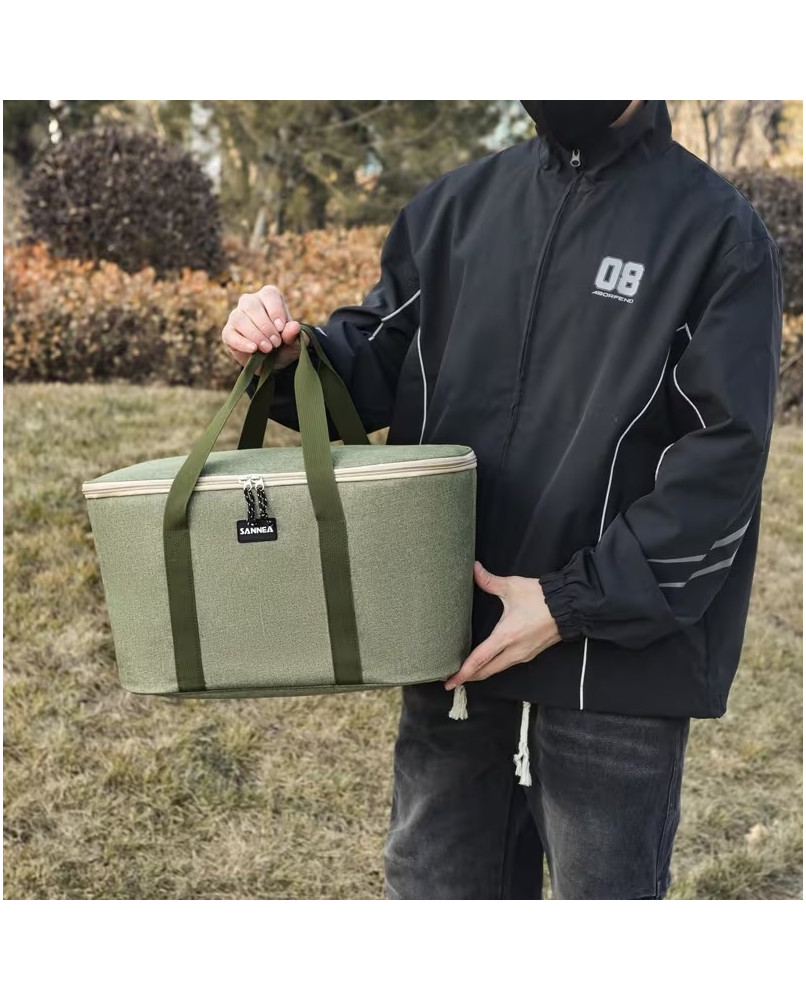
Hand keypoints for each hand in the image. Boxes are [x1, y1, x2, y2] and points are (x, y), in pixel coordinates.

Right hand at [222, 284, 302, 368]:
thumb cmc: (284, 345)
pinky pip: (231, 334)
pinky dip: (242, 343)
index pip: (269, 294)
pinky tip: (253, 349)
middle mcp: (249, 302)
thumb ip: (294, 334)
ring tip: (268, 348)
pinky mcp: (228, 332)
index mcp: (268, 297)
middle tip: (276, 343)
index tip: (281, 328)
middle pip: (252, 306)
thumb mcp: (294, 342)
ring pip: (240, 319)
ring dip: (255, 335)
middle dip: (265, 326)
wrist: (272, 362)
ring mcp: (236, 316)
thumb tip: (294, 326)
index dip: (275, 310)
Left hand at [445, 561, 560, 689]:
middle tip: (453, 681)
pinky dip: (494, 667)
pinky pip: (507, 664)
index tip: (450, 682)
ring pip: (497, 669)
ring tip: (466, 673)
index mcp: (506, 637)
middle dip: (468, 677)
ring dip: (481, 673)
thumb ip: (489, 581)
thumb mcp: (512, 587)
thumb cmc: (541, 598)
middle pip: (486, 671)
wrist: (569, 607)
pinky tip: (488, 663)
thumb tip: (474, 569)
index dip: (463, 672)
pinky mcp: (530, 654)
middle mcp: (514, 651)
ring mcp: (524, 655)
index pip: (479, 660)